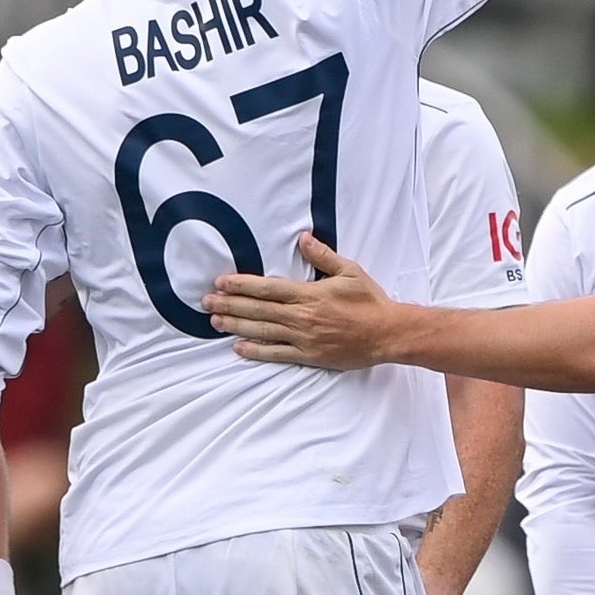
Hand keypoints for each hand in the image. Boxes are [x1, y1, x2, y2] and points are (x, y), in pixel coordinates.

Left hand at [208, 233, 402, 369]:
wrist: (388, 333)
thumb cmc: (370, 301)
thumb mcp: (349, 271)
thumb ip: (323, 256)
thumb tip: (303, 238)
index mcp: (309, 294)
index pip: (267, 288)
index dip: (241, 285)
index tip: (221, 282)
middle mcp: (302, 316)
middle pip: (258, 309)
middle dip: (229, 304)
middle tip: (206, 302)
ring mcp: (304, 338)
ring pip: (262, 330)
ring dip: (236, 325)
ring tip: (215, 321)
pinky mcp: (309, 356)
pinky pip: (277, 353)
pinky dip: (256, 350)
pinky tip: (239, 347)